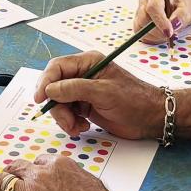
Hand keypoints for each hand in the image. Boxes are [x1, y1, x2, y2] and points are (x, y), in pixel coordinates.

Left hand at [0, 156, 129, 190]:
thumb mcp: (94, 187)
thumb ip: (77, 180)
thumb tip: (72, 184)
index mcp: (61, 166)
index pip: (40, 163)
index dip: (34, 171)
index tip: (32, 177)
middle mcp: (42, 176)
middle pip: (17, 168)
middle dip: (11, 174)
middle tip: (6, 180)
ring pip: (2, 183)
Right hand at [35, 53, 163, 138]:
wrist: (150, 118)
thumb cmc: (133, 100)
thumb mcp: (103, 92)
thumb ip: (75, 89)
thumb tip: (50, 89)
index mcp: (88, 62)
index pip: (57, 67)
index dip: (45, 82)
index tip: (40, 99)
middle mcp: (82, 75)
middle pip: (54, 87)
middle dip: (57, 106)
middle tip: (67, 121)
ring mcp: (83, 92)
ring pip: (58, 103)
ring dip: (64, 118)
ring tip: (77, 127)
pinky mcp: (84, 107)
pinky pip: (67, 113)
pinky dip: (70, 123)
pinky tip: (82, 127)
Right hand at [132, 0, 190, 43]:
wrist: (175, 7)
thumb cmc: (179, 6)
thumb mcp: (186, 9)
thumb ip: (181, 16)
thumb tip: (175, 24)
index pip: (153, 7)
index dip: (160, 21)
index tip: (169, 33)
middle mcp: (144, 1)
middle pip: (144, 19)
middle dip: (158, 31)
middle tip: (171, 35)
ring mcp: (139, 12)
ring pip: (141, 28)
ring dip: (155, 36)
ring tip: (167, 34)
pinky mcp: (138, 22)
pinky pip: (141, 34)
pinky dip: (152, 38)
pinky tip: (160, 35)